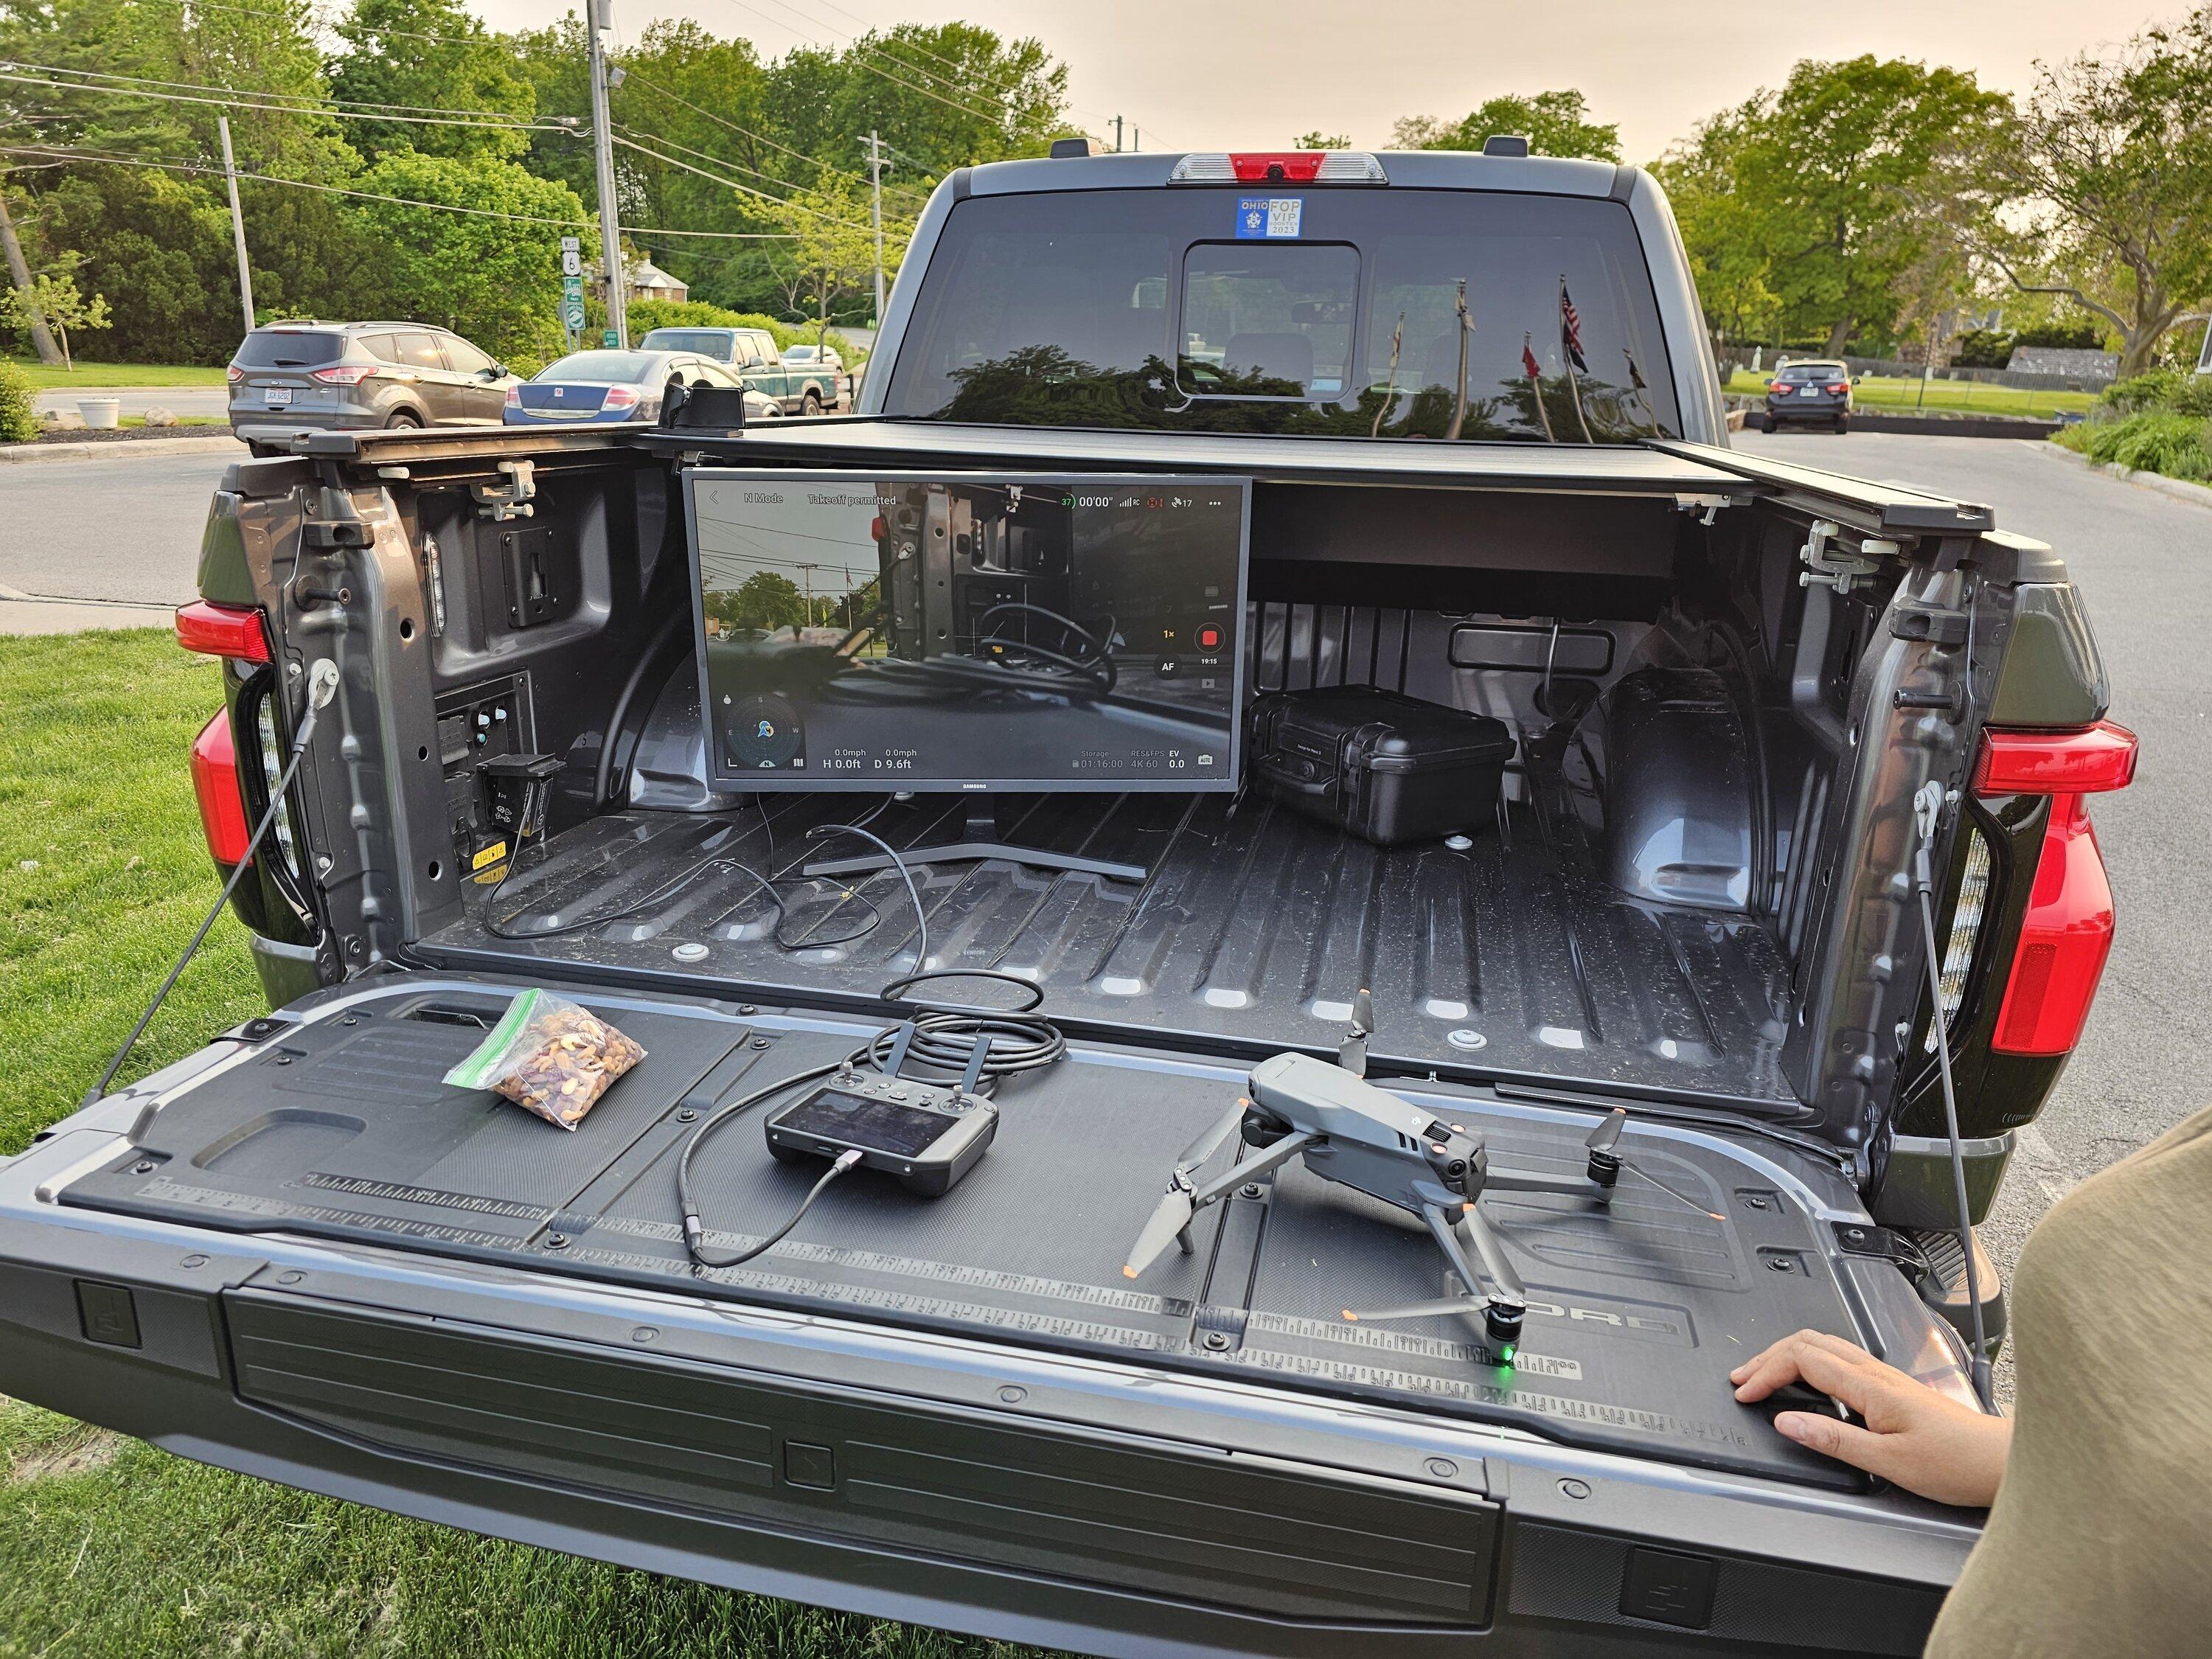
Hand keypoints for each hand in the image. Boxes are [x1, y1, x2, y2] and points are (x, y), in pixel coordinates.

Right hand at [1730, 1329, 2010, 1507]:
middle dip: (1767, 1356)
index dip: (1766, 1372)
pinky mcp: (1891, 1386)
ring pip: (1823, 1345)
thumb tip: (1788, 1422)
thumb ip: (1834, 1440)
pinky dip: (1808, 1362)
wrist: (2000, 1461)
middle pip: (1808, 1341)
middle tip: (1742, 1380)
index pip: (1802, 1358)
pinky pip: (1838, 1357)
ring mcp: (1884, 1376)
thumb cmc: (1956, 1463)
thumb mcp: (1889, 1462)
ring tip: (1763, 1376)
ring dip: (1785, 1356)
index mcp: (1870, 1386)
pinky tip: (1804, 1381)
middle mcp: (1876, 1372)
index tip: (1746, 1393)